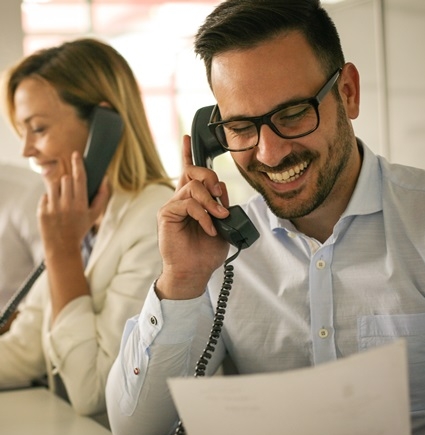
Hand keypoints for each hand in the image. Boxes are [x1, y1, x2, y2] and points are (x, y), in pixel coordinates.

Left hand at [38, 151, 109, 318]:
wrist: (62, 246)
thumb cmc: (80, 229)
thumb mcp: (94, 215)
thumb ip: (102, 197)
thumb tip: (105, 180)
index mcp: (80, 204)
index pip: (79, 179)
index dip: (78, 165)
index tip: (76, 155)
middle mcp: (66, 205)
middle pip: (66, 179)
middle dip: (68, 181)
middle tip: (70, 192)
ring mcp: (53, 208)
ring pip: (54, 185)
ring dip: (59, 189)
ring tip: (62, 200)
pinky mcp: (42, 211)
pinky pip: (45, 196)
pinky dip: (50, 200)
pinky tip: (55, 210)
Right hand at [155, 135, 229, 299]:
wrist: (194, 271)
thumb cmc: (206, 251)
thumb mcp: (222, 225)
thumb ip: (221, 206)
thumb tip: (222, 193)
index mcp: (193, 200)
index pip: (189, 171)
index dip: (188, 153)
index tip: (188, 137)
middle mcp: (181, 199)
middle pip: (193, 171)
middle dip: (211, 177)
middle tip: (221, 194)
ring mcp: (173, 206)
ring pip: (193, 187)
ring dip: (211, 202)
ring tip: (219, 217)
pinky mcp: (167, 214)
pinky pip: (188, 204)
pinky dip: (203, 215)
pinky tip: (209, 228)